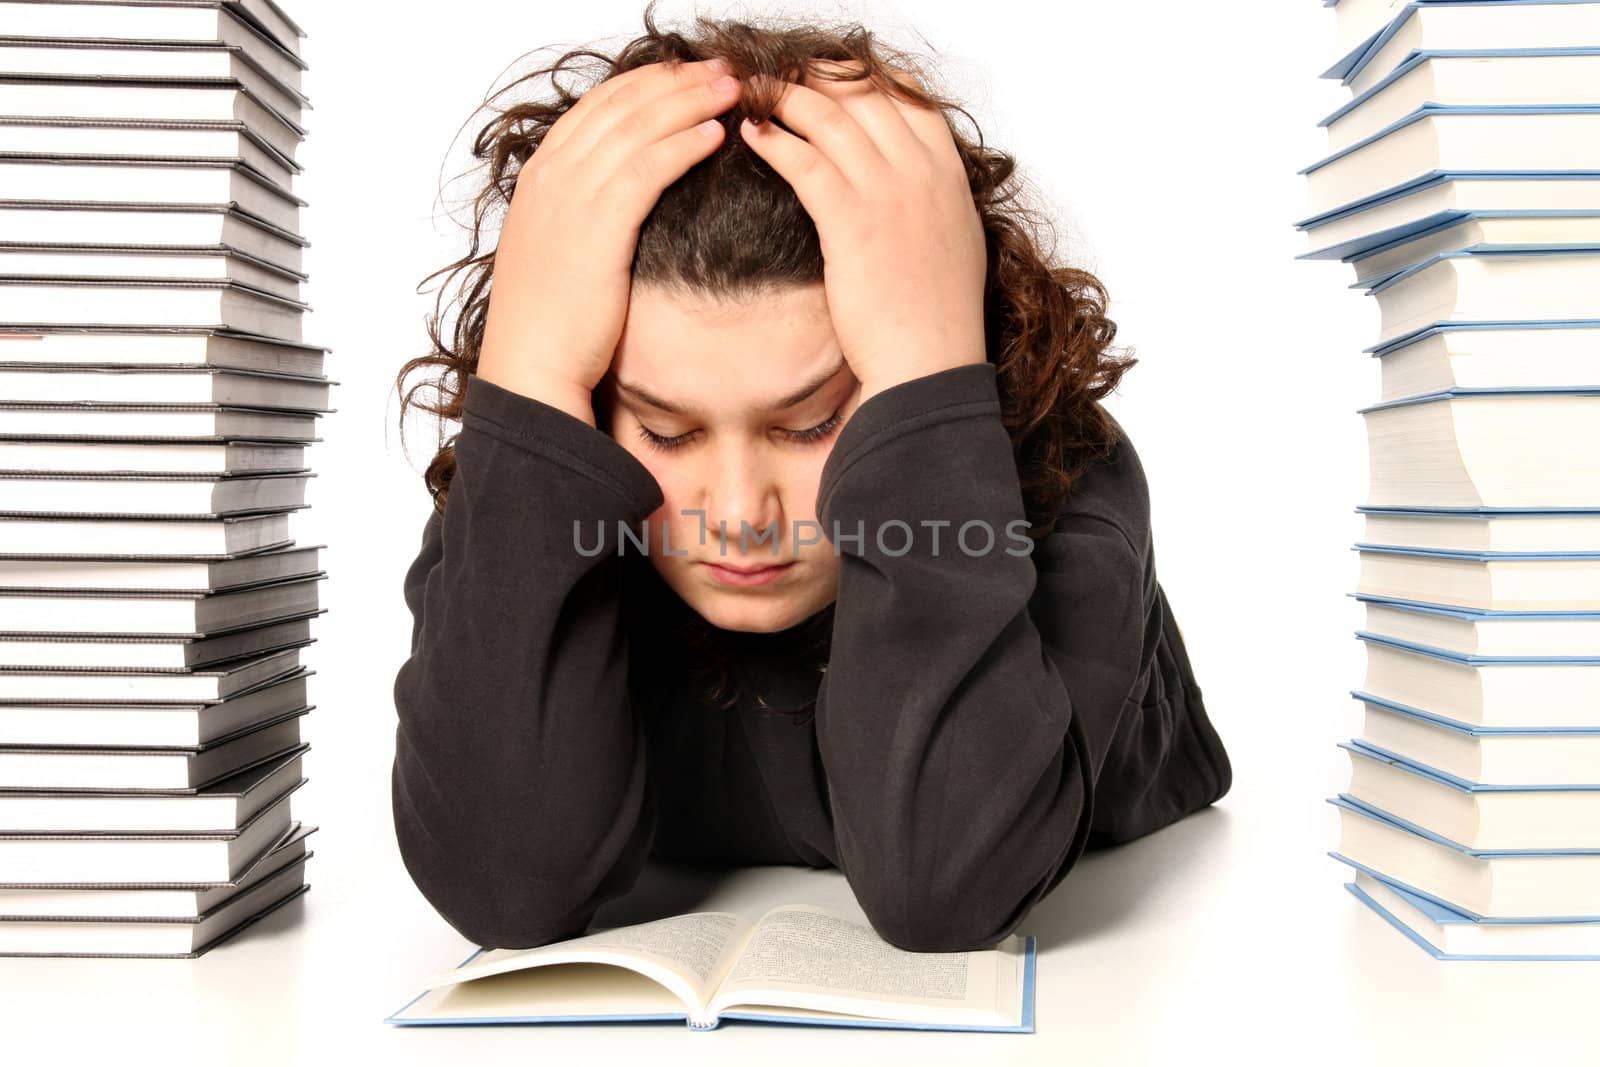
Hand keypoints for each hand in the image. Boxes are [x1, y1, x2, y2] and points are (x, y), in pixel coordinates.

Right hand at [475, 57, 742, 422]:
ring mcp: (572, 195)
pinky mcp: (600, 224)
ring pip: (640, 127)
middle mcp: (553, 176)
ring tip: (732, 89)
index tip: (685, 75)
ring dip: (690, 101)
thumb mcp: (556, 251)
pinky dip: (685, 143)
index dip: (646, 84)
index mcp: (540, 178)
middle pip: (622, 105)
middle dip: (676, 81)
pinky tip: (716, 133)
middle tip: (721, 69)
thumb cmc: (549, 322)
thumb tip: (616, 205)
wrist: (531, 365)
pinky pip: (650, 167)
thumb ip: (580, 215)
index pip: (597, 107)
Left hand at [738, 61, 987, 405]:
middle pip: (864, 96)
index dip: (864, 78)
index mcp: (948, 175)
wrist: (930, 364)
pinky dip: (775, 141)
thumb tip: (906, 186)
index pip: (908, 98)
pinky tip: (752, 135)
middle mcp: (921, 173)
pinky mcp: (852, 222)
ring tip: (754, 93)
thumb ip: (931, 201)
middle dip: (816, 77)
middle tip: (779, 74)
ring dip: (786, 97)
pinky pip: (805, 163)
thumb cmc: (937, 317)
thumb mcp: (952, 243)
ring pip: (830, 118)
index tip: (830, 74)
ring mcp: (888, 194)